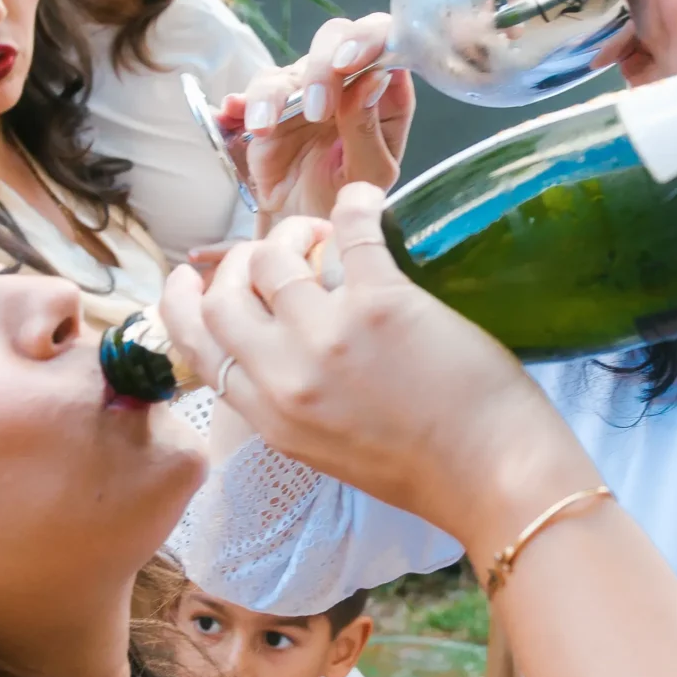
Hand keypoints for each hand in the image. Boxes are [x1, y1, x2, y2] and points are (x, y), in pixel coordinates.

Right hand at [158, 183, 594, 550]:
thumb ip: (294, 401)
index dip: (183, 306)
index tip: (187, 279)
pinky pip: (349, 231)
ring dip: (293, 233)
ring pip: (273, 257)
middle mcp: (286, 377)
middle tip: (266, 250)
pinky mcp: (381, 303)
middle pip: (223, 297)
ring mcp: (328, 337)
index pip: (200, 349)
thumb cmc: (427, 469)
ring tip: (322, 234)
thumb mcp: (329, 448)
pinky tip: (365, 199)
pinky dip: (354, 206)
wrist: (493, 477)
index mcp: (272, 419)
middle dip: (236, 262)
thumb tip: (283, 343)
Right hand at [222, 14, 413, 224]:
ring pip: (291, 67)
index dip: (369, 40)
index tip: (351, 62)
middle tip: (316, 109)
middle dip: (322, 66)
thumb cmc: (345, 197)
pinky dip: (245, 102)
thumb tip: (375, 78)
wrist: (302, 224)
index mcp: (384, 90)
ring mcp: (306, 88)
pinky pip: (255, 92)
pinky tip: (233, 114)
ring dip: (277, 94)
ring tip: (267, 128)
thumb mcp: (369, 175)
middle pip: (335, 38)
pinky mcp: (270, 105)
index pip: (385, 41)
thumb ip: (370, 129)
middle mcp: (346, 79)